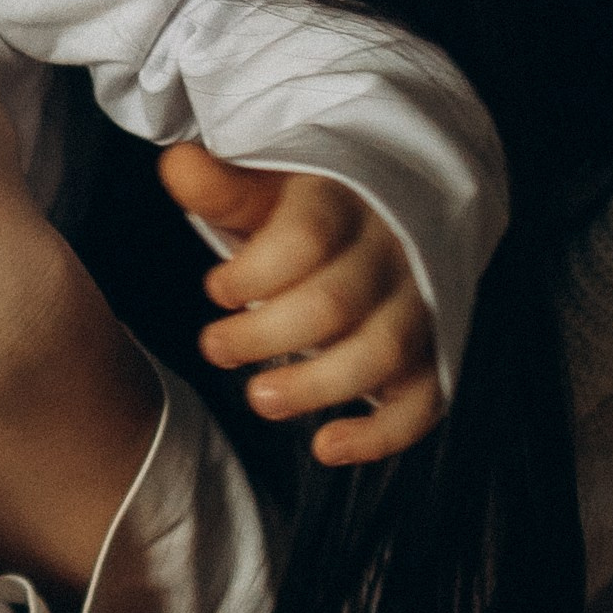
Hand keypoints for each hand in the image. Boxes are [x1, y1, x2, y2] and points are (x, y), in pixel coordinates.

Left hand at [161, 142, 440, 463]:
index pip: (307, 237)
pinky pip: (426, 399)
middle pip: (336, 301)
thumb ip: (223, 187)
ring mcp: (419, 304)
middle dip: (266, 336)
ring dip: (317, 386)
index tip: (217, 289)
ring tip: (261, 399)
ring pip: (383, 352)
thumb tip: (178, 166)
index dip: (253, 273)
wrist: (394, 215)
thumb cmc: (309, 211)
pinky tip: (328, 447)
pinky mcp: (434, 352)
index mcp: (345, 202)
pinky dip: (382, 434)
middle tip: (215, 348)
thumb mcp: (267, 188)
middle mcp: (390, 252)